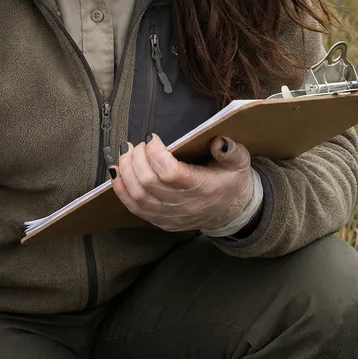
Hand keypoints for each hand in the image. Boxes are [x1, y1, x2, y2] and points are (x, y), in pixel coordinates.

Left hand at [110, 134, 259, 234]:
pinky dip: (121, 189)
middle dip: (136, 158)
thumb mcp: (240, 164)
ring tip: (125, 152)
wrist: (231, 212)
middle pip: (148, 183)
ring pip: (138, 196)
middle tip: (136, 144)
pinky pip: (134, 208)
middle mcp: (183, 204)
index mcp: (201, 188)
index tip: (152, 137)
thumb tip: (219, 142)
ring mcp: (169, 215)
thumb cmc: (231, 182)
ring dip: (125, 171)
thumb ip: (231, 152)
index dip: (155, 153)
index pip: (170, 173)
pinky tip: (117, 171)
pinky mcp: (160, 220)